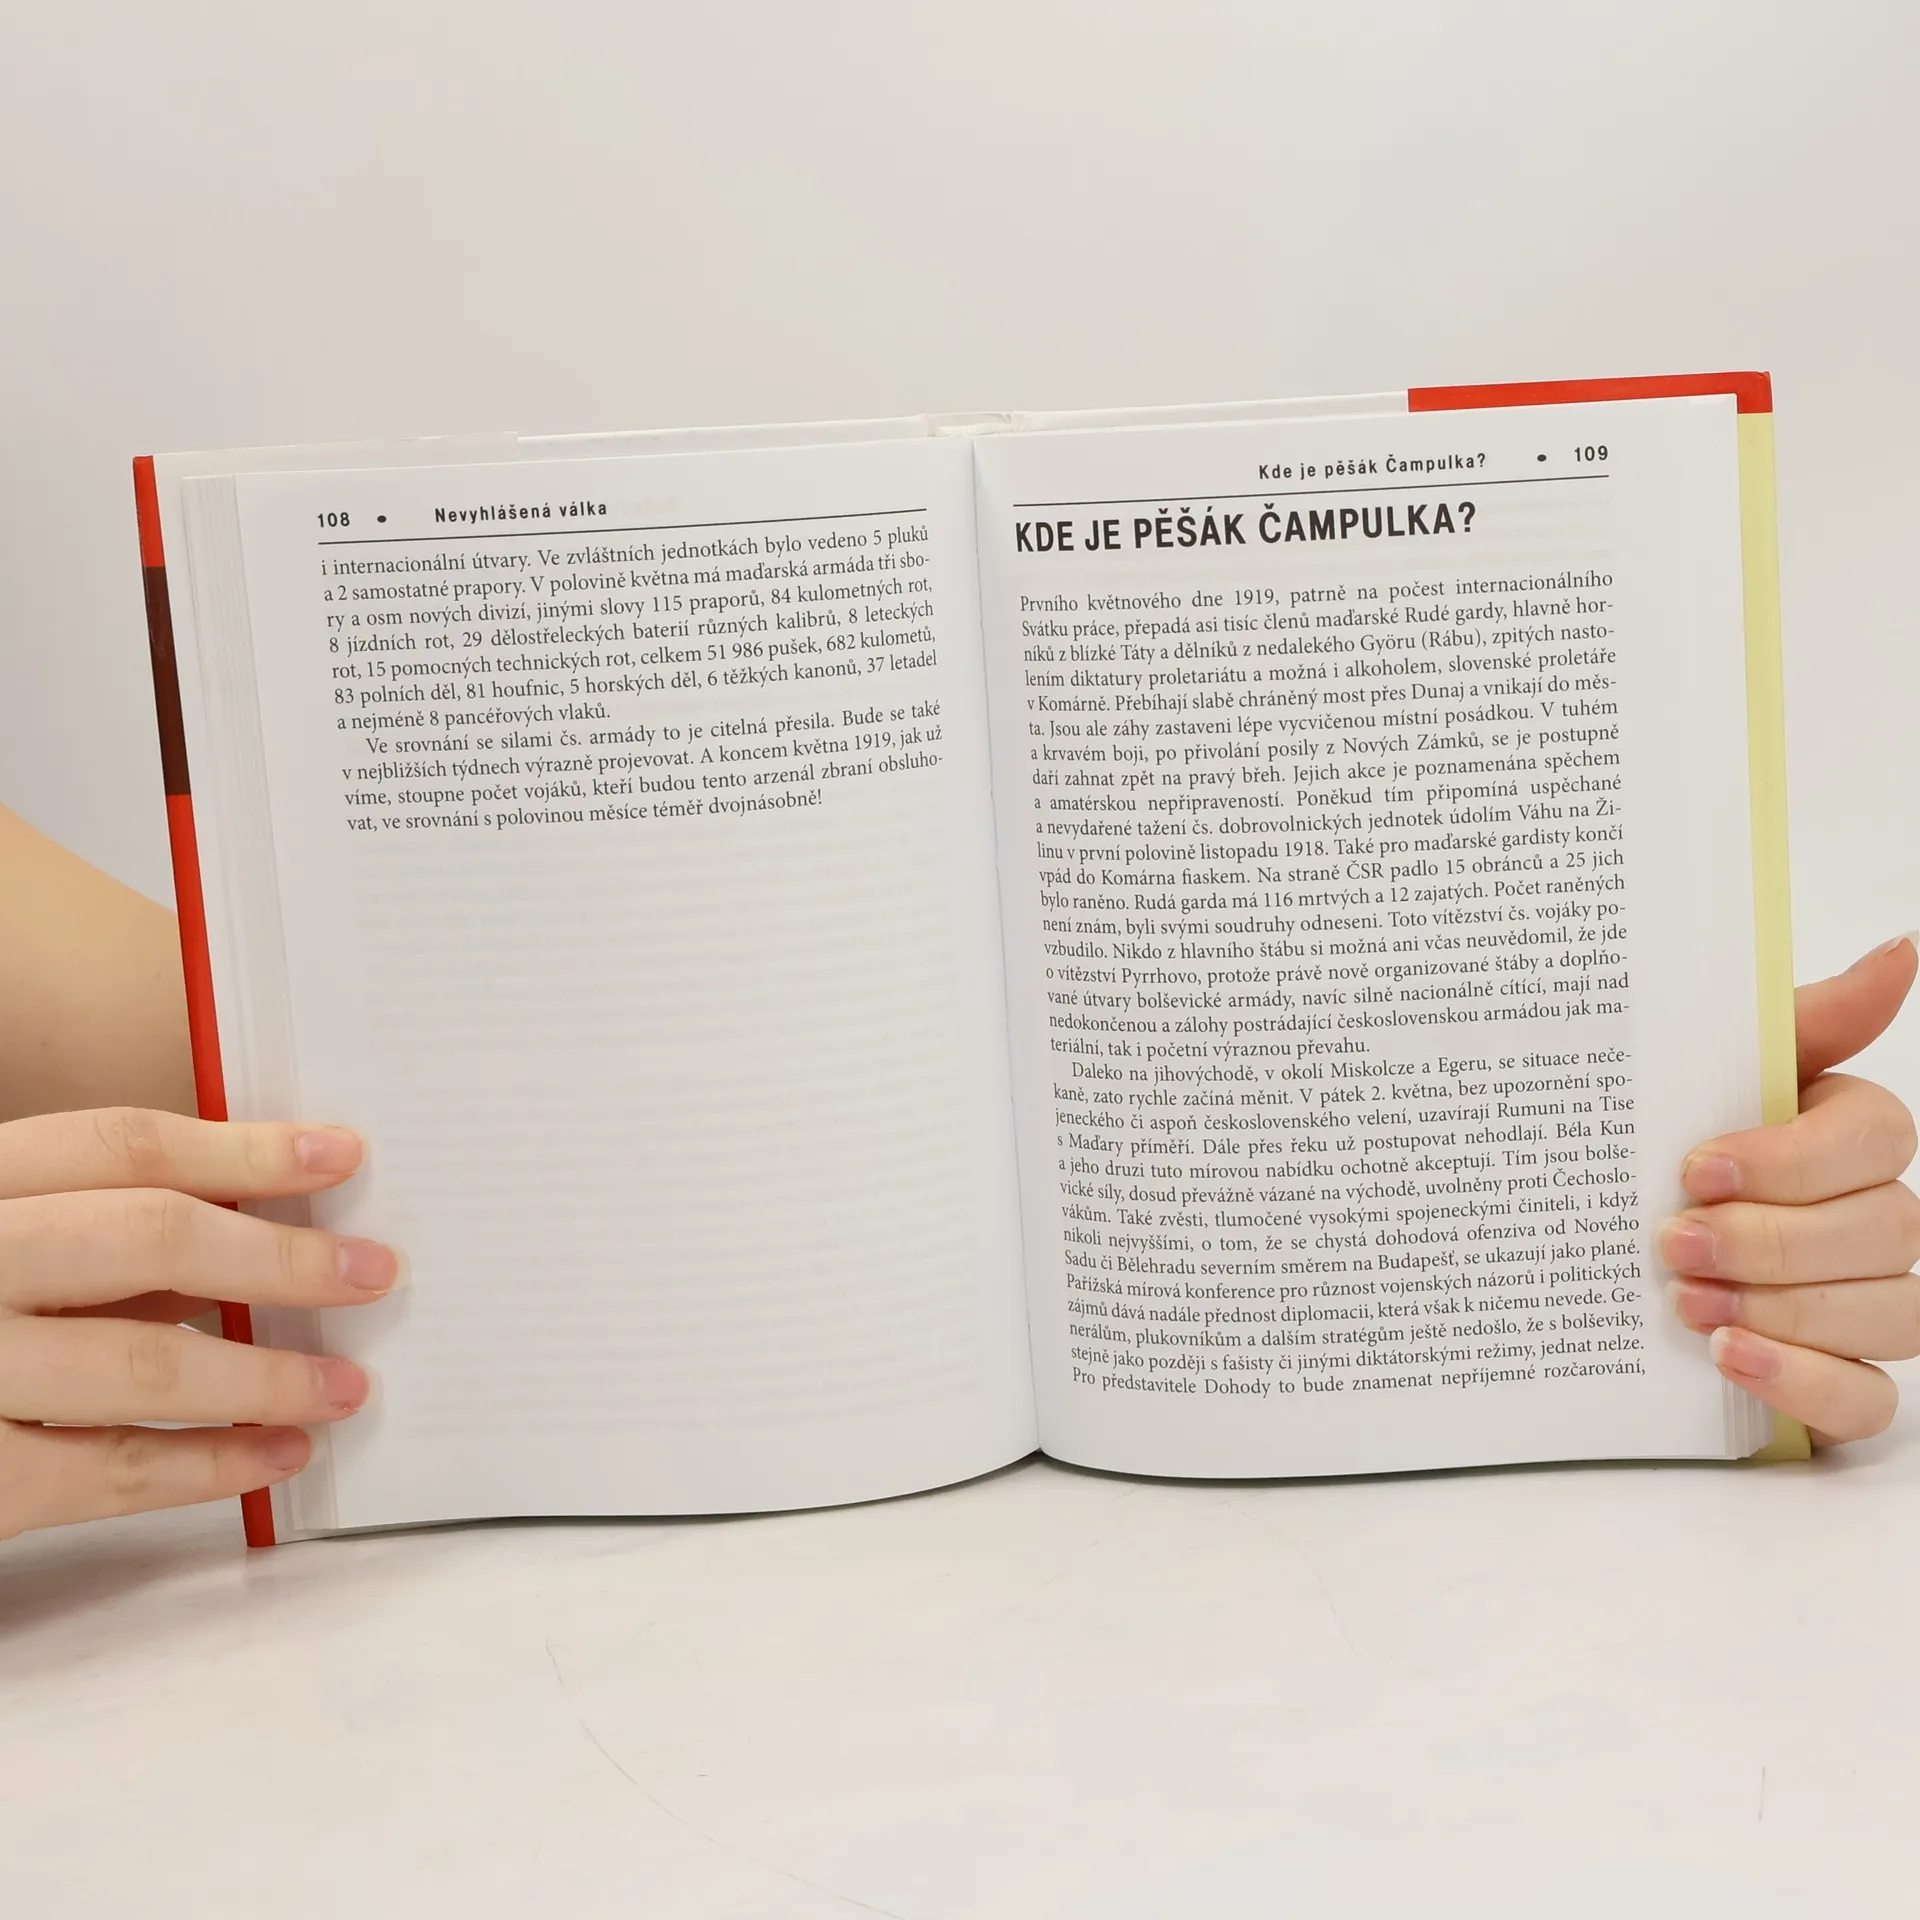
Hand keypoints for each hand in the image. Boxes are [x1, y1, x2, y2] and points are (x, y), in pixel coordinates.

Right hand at [0, 1109, 397, 1540]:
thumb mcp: (3, 1242)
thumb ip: (81, 1231)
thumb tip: (250, 1226)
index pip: (116, 1144)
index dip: (242, 1148)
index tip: (342, 1155)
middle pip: (147, 1238)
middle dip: (277, 1260)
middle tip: (376, 1271)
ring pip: (141, 1366)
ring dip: (264, 1378)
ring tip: (345, 1386)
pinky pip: (102, 1475)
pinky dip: (204, 1469)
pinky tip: (275, 1459)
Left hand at [1663, 935, 1919, 1443]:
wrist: (1578, 1243)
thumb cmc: (1657, 1144)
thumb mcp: (1699, 1069)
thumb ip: (1799, 1018)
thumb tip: (1898, 953)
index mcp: (1845, 1134)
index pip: (1879, 1138)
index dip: (1792, 1159)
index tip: (1697, 1167)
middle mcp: (1870, 1218)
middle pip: (1884, 1231)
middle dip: (1773, 1240)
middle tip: (1675, 1241)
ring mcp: (1863, 1305)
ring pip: (1889, 1314)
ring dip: (1783, 1309)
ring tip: (1683, 1301)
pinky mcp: (1836, 1382)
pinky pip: (1867, 1400)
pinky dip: (1803, 1381)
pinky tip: (1729, 1357)